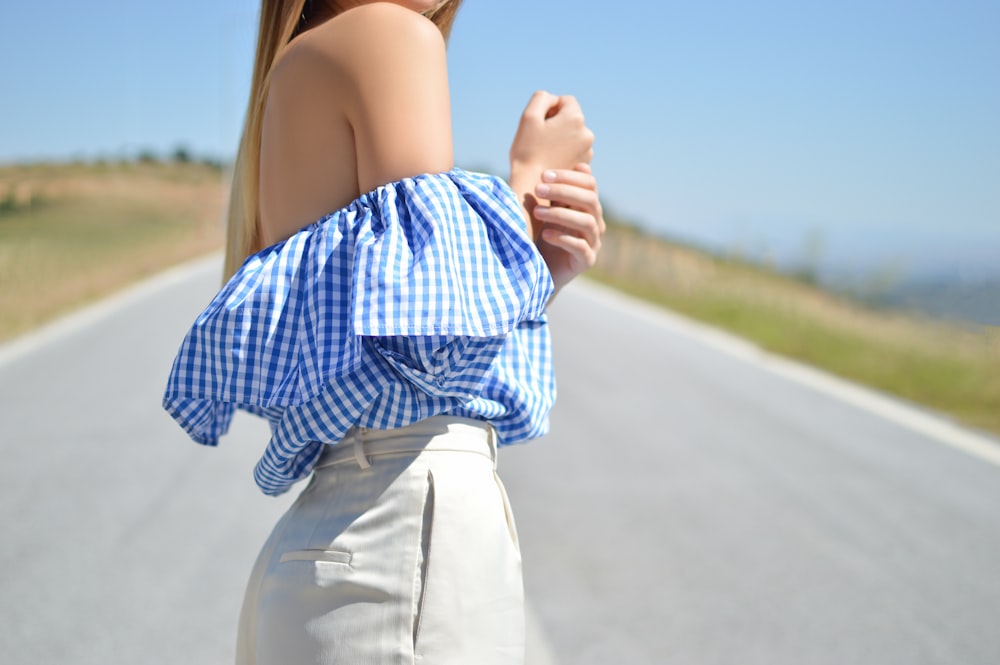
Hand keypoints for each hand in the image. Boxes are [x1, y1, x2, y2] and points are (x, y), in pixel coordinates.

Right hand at [509, 91, 593, 172]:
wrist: (532, 186)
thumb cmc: (527, 151)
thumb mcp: (529, 117)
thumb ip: (541, 98)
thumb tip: (553, 100)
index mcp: (575, 118)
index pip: (565, 101)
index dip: (549, 108)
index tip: (539, 124)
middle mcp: (587, 133)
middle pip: (570, 118)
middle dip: (556, 123)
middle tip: (540, 138)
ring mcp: (588, 151)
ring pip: (572, 135)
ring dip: (560, 137)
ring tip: (545, 151)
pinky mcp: (584, 165)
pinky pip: (574, 150)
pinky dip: (564, 151)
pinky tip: (551, 161)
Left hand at [531, 163, 604, 293]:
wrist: (541, 270)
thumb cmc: (544, 236)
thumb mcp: (547, 210)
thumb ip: (553, 193)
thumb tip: (550, 170)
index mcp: (587, 206)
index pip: (589, 183)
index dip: (569, 177)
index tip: (544, 175)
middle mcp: (595, 222)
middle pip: (590, 200)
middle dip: (563, 191)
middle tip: (538, 189)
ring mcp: (593, 242)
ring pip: (587, 222)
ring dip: (560, 214)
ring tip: (537, 213)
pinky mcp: (587, 261)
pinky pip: (581, 247)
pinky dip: (563, 239)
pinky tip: (546, 234)